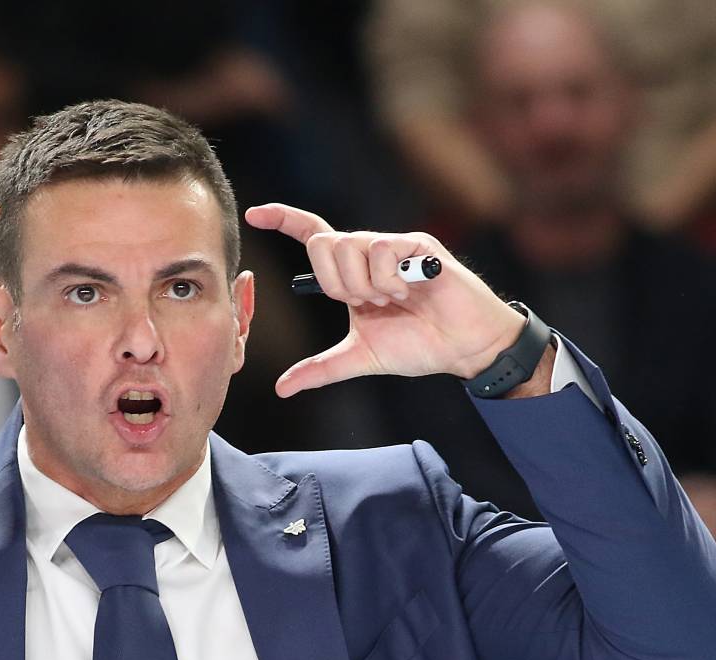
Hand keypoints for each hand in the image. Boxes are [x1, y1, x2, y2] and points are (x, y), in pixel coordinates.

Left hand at [244, 204, 526, 397]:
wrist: (463, 347)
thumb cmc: (419, 345)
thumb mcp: (360, 358)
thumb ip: (321, 369)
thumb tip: (282, 388)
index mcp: (352, 273)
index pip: (313, 235)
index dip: (283, 221)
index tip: (253, 215)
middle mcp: (369, 251)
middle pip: (323, 244)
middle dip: (335, 283)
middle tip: (366, 305)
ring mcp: (393, 246)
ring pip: (349, 247)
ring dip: (365, 286)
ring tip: (393, 300)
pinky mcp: (417, 245)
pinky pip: (381, 252)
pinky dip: (389, 282)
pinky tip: (410, 292)